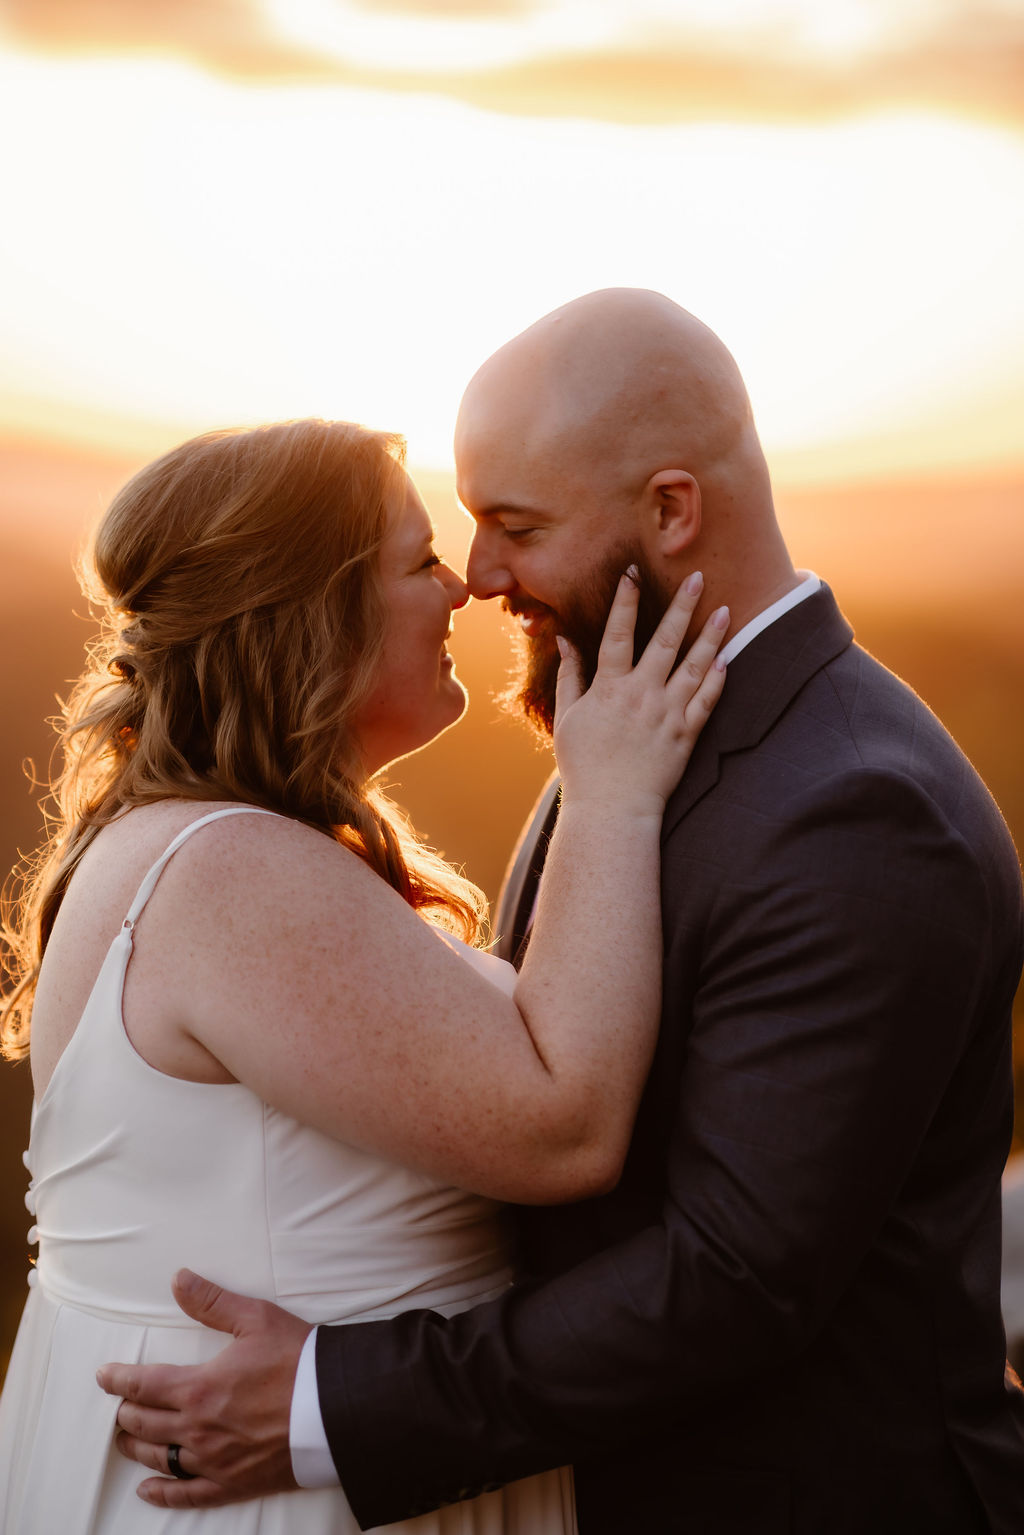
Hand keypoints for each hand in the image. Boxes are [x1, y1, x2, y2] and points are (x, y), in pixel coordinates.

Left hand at [97, 1269, 311, 1508]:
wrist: (336, 1407)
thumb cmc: (298, 1359)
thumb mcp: (256, 1319)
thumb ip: (212, 1302)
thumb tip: (178, 1279)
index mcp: (200, 1388)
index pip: (144, 1385)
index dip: (118, 1380)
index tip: (104, 1376)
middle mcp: (198, 1429)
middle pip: (144, 1425)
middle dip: (125, 1413)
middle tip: (119, 1406)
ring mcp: (213, 1460)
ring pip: (159, 1459)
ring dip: (136, 1448)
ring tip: (126, 1440)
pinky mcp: (232, 1483)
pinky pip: (188, 1493)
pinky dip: (163, 1493)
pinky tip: (148, 1490)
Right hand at [553, 569, 727, 815]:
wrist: (612, 808)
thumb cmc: (584, 764)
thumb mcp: (568, 718)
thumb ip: (571, 676)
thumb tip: (564, 640)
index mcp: (610, 689)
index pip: (617, 634)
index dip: (624, 601)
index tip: (632, 573)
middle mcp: (642, 695)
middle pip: (665, 640)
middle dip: (681, 605)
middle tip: (697, 577)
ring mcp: (667, 714)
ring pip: (695, 666)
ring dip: (710, 636)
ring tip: (724, 610)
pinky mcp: (686, 735)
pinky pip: (707, 701)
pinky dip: (718, 679)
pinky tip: (727, 658)